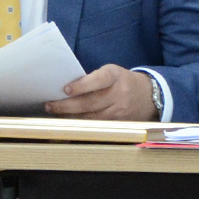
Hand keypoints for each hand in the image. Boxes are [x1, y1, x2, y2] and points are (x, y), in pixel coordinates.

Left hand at [44, 64, 159, 121]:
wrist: (149, 96)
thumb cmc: (121, 81)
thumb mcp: (111, 73)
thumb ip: (92, 79)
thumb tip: (66, 89)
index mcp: (115, 76)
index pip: (99, 80)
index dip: (82, 85)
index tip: (66, 89)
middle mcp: (119, 94)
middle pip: (91, 102)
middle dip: (67, 105)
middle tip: (50, 105)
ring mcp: (120, 111)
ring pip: (91, 117)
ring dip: (70, 116)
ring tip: (55, 113)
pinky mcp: (119, 124)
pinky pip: (96, 125)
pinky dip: (81, 124)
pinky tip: (68, 122)